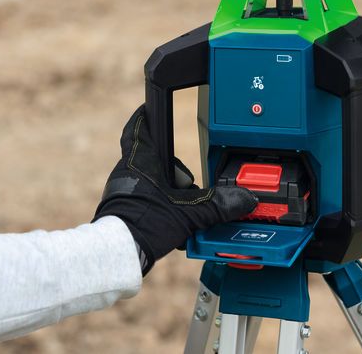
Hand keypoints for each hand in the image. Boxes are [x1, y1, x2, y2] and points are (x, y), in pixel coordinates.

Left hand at [93, 105, 257, 274]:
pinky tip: (174, 226)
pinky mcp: (123, 211)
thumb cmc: (143, 224)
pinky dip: (161, 210)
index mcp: (141, 161)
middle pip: (153, 160)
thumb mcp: (189, 212)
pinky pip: (147, 202)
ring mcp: (123, 191)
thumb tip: (243, 199)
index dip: (145, 117)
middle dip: (173, 170)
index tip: (148, 109)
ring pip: (151, 183)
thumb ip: (218, 205)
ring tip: (184, 211)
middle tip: (187, 181)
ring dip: (168, 193)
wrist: (118, 254)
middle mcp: (128, 172)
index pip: (139, 128)